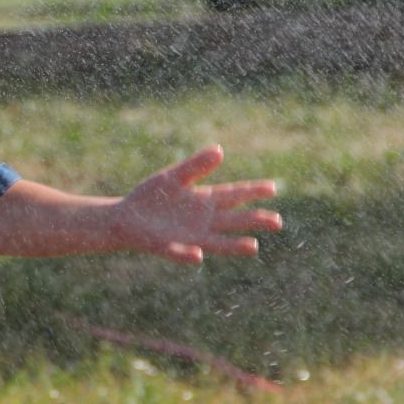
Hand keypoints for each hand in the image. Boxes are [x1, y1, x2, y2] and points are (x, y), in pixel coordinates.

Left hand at [111, 145, 280, 264]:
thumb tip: (220, 150)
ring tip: (252, 246)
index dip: (252, 191)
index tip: (273, 187)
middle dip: (254, 220)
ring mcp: (188, 237)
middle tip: (277, 221)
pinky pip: (179, 251)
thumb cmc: (152, 197)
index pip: (233, 195)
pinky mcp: (167, 247)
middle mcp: (203, 222)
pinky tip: (198, 254)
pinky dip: (188, 253)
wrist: (125, 218)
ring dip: (233, 245)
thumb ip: (195, 166)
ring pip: (215, 242)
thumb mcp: (173, 177)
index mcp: (204, 201)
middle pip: (233, 220)